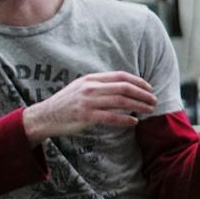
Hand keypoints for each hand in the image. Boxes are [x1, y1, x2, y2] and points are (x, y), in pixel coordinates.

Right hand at [22, 72, 157, 141]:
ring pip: (120, 102)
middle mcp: (91, 88)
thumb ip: (100, 85)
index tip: (149, 88)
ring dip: (138, 106)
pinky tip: (134, 122)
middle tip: (154, 100)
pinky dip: (125, 120)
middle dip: (142, 94)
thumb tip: (123, 87)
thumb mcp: (82, 87)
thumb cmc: (67, 103)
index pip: (120, 76)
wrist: (46, 115)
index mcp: (91, 79)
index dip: (138, 81)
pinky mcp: (85, 116)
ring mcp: (88, 102)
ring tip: (149, 110)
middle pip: (124, 88)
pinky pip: (110, 117)